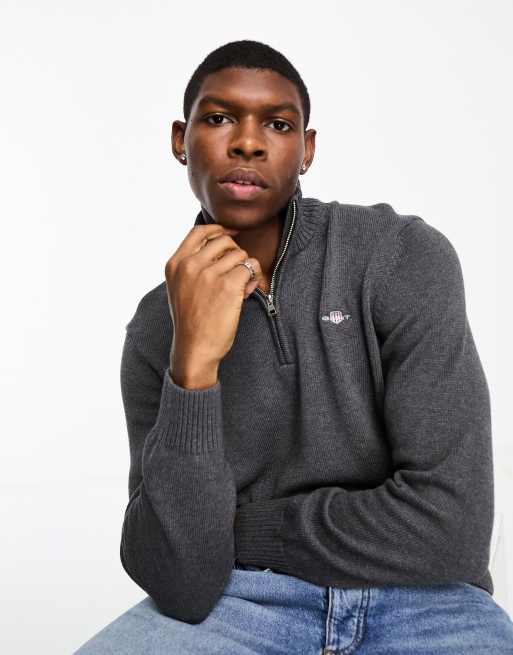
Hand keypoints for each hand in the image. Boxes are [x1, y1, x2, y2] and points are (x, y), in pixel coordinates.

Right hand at [164, 224, 262, 372]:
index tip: (231, 234)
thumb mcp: (180, 288)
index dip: (219, 230)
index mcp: (175, 264)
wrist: (194, 348)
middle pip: (224, 240)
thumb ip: (194, 266)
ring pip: (240, 254)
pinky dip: (253, 278)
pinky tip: (246, 291)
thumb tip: (226, 245)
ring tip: (240, 287)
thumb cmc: (191, 322)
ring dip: (245, 268)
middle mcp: (190, 265)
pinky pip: (250, 267)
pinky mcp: (228, 285)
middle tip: (236, 274)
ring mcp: (208, 274)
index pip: (199, 232)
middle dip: (235, 254)